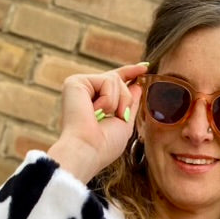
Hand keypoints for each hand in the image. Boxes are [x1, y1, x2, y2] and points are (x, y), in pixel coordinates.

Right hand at [46, 62, 147, 183]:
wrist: (87, 151)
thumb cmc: (103, 146)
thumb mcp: (124, 124)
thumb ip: (130, 104)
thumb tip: (137, 85)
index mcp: (95, 103)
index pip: (113, 82)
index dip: (129, 73)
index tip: (144, 67)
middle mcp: (85, 93)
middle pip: (118, 80)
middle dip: (125, 99)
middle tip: (118, 116)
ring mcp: (79, 86)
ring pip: (115, 79)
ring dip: (118, 102)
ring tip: (103, 117)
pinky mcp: (75, 82)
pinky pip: (107, 80)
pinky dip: (109, 99)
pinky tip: (95, 112)